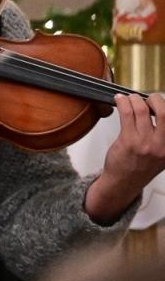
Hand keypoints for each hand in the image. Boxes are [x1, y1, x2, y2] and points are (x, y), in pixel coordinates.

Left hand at [85, 93, 164, 222]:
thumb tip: (161, 112)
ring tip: (131, 98)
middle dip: (155, 99)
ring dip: (135, 99)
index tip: (159, 103)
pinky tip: (120, 100)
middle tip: (149, 99)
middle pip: (164, 111)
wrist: (124, 182)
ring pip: (142, 110)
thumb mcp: (163, 154)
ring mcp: (145, 142)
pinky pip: (126, 114)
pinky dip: (123, 103)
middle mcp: (162, 145)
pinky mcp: (128, 140)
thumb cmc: (142, 166)